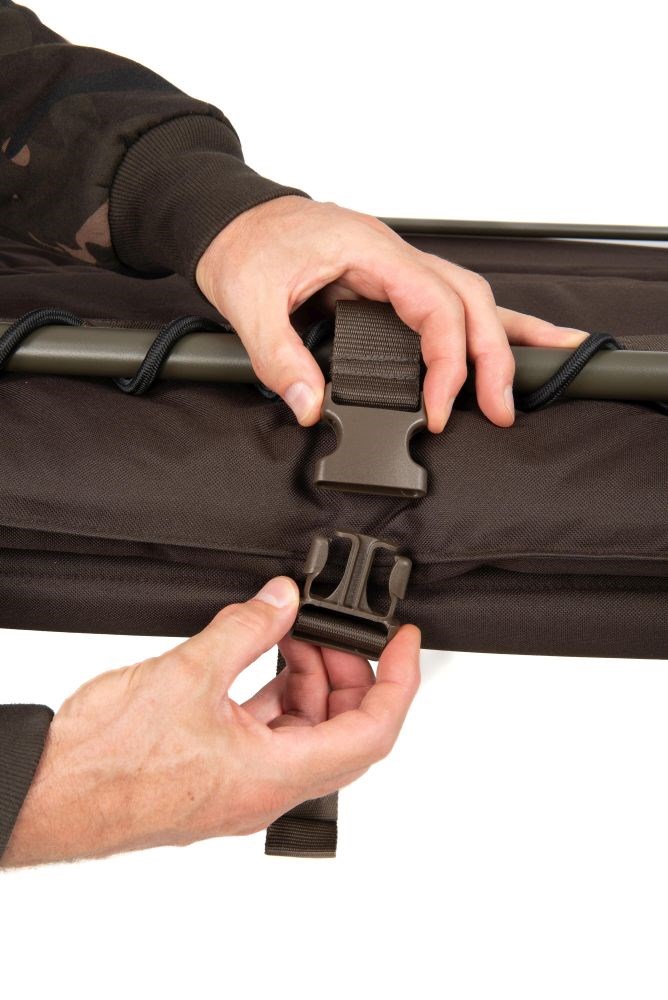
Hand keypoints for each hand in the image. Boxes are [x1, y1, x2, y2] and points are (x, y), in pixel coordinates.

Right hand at [2, 577, 419, 866]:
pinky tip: (258, 656)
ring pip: (303, 731)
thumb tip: (282, 600)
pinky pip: (266, 732)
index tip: (404, 643)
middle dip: (347, 671)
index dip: (399, 682)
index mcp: (272, 776)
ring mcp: (240, 784)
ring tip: (290, 633)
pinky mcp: (215, 773)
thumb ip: (247, 629)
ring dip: (308, 680)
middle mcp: (264, 789)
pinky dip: (273, 692)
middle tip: (330, 628)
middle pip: (341, 731)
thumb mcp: (188, 674)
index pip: (370, 733)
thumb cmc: (105, 762)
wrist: (50, 793)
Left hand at [194, 195, 589, 431]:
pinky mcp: (387, 282)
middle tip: (501, 408)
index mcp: (370, 250)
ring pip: (468, 296)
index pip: (436, 306)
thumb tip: (309, 405)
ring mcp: (394, 266)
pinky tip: (503, 342)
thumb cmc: (243, 245)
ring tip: (534, 370)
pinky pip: (446, 302)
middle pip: (470, 299)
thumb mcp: (248, 301)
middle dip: (493, 357)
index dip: (446, 363)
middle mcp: (393, 255)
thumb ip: (278, 355)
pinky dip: (478, 326)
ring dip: (500, 338)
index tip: (436, 409)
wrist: (229, 220)